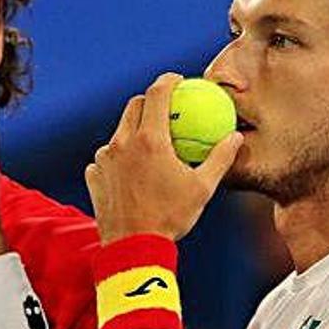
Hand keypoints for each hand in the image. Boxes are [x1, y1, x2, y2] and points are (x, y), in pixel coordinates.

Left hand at [85, 73, 242, 243]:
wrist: (133, 248)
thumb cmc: (170, 218)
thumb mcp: (202, 188)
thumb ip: (220, 158)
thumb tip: (235, 138)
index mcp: (150, 140)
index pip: (157, 93)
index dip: (168, 80)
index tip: (178, 80)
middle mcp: (122, 143)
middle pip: (135, 106)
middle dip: (150, 101)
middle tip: (165, 109)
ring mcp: (104, 158)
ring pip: (119, 132)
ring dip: (134, 132)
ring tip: (150, 145)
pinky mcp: (94, 174)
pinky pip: (107, 157)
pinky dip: (120, 157)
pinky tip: (132, 171)